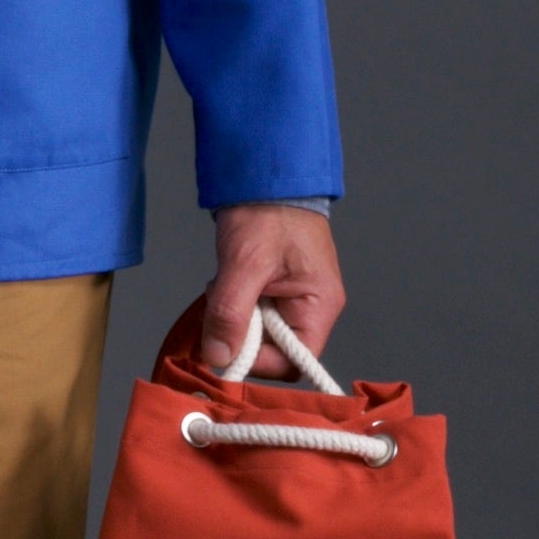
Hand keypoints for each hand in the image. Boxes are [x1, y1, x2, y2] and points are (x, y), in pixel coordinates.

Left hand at [202, 204, 343, 376]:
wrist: (265, 176)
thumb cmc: (267, 213)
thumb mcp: (244, 264)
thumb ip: (231, 314)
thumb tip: (218, 357)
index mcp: (319, 307)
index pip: (293, 362)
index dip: (258, 360)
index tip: (227, 341)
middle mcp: (313, 309)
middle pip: (275, 351)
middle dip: (242, 333)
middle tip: (223, 302)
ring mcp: (294, 300)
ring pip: (260, 333)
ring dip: (235, 316)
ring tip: (226, 283)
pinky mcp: (277, 291)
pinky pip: (254, 315)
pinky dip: (235, 303)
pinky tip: (228, 281)